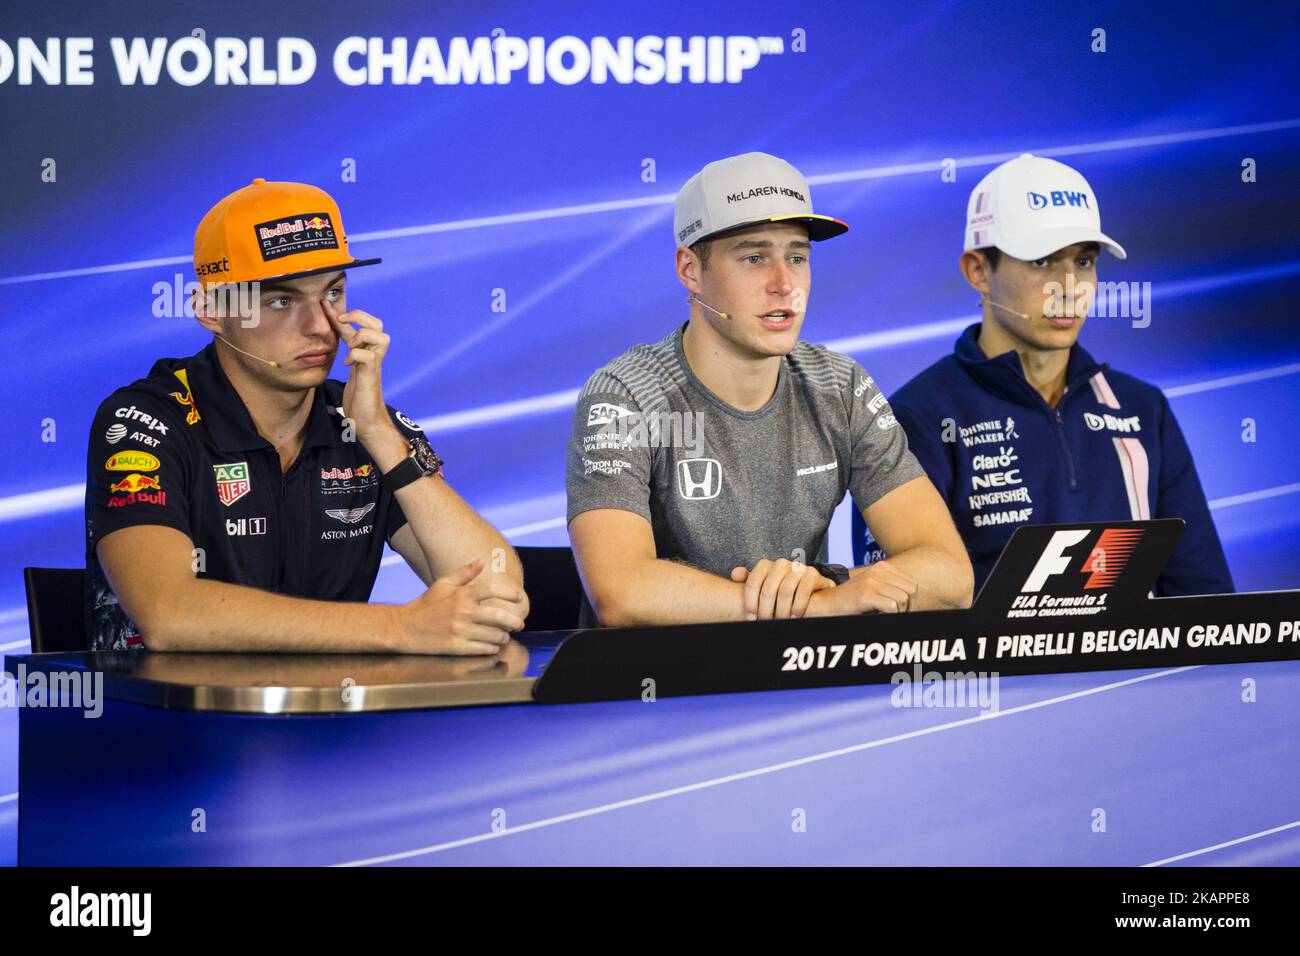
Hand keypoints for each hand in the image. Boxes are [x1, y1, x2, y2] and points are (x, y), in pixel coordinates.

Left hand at [323, 298, 390, 441]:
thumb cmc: (359, 400)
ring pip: (381, 336)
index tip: (324, 304)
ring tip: (351, 343)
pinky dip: (356, 355)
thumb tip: (334, 348)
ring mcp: (374, 366)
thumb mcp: (351, 373)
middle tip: (343, 320)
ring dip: (363, 334)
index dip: (340, 314)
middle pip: (377, 324)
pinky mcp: (371, 377)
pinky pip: (369, 357)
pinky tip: (347, 363)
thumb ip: (349, 357)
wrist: (368, 423)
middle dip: (360, 316)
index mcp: (365, 354)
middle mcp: (373, 356)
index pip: (356, 327)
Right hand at [395, 558, 527, 654]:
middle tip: (519, 624)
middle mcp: (462, 612)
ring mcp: (460, 631)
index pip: (492, 590)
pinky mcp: (456, 647)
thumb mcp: (443, 584)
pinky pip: (483, 649)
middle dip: (515, 621)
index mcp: (461, 595)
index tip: (520, 598)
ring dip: (504, 637)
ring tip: (504, 635)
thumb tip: (482, 560)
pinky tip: (491, 645)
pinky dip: (492, 647)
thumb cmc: (426, 605)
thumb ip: (465, 572)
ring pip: (494, 635)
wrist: (405, 628)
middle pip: (499, 616)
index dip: (510, 593)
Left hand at [731, 558, 835, 620]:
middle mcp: (780, 563)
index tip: (751, 617)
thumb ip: (749, 581)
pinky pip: (802, 592)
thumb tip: (735, 574)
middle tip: (765, 623)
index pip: (752, 583)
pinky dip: (797, 607)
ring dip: (781, 611)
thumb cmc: (781, 588)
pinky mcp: (812, 574)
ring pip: (784, 592)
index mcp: (765, 565)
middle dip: (765, 610)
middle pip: (768, 589)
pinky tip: (794, 617)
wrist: (810, 587)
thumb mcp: (763, 585)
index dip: (750, 602)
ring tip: (780, 622)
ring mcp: (797, 567)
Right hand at [810, 560, 917, 615]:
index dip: (909, 599)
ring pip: (903, 599)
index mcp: (882, 566)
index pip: (913, 584)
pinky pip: (892, 607)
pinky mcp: (866, 594)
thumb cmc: (854, 600)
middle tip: (891, 612)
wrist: (828, 604)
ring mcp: (871, 582)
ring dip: (897, 612)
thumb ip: (892, 586)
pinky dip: (889, 616)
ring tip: (882, 613)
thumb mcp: (874, 586)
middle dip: (905, 606)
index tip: (896, 607)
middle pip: (911, 591)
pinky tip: (876, 614)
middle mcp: (878, 571)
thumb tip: (915, 595)